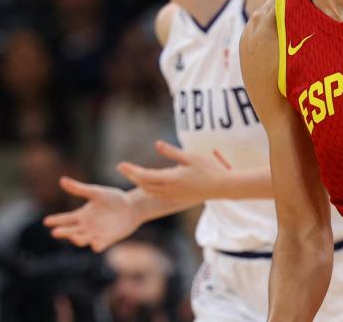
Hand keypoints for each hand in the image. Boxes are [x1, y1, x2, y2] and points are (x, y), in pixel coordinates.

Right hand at [43, 177, 140, 251]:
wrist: (132, 208)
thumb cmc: (114, 199)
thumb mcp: (96, 193)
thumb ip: (80, 189)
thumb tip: (62, 180)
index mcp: (82, 215)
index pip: (65, 219)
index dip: (56, 220)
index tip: (46, 221)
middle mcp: (86, 227)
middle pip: (71, 231)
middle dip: (64, 232)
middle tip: (56, 232)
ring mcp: (95, 234)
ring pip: (83, 240)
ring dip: (78, 239)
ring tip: (74, 236)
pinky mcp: (107, 240)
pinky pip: (99, 245)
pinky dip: (97, 245)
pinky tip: (95, 243)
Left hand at [117, 140, 231, 204]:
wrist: (222, 187)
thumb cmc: (208, 169)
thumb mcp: (190, 157)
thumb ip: (171, 152)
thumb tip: (156, 144)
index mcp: (171, 178)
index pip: (144, 175)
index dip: (131, 170)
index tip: (120, 165)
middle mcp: (169, 190)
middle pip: (144, 185)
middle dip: (133, 176)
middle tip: (123, 168)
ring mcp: (173, 196)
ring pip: (151, 191)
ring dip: (141, 184)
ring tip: (134, 175)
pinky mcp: (178, 199)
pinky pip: (158, 195)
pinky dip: (150, 189)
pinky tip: (150, 184)